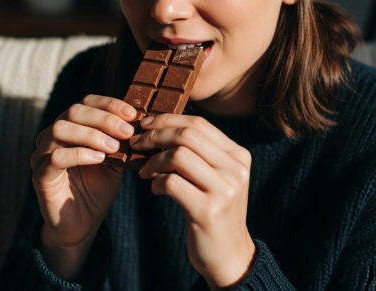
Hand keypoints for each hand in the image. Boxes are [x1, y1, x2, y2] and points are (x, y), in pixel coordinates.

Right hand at [30, 94, 136, 277]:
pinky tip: (99, 159)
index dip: (109, 104)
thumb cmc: (97, 189)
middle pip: (73, 111)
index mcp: (71, 127)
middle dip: (103, 118)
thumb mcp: (115, 161)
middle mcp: (52, 136)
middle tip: (127, 132)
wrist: (82, 224)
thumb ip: (122, 141)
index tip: (132, 114)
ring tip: (114, 147)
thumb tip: (143, 122)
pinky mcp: (40, 176)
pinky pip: (56, 157)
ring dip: (91, 134)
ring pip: (60, 129)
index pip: (86, 102)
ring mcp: (42, 155)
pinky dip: (80, 154)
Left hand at [132, 114, 255, 288]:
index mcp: (239, 156)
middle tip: (137, 144)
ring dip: (153, 160)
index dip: (168, 119)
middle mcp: (235, 170)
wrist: (229, 255)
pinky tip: (155, 189)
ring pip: (178, 156)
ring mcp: (224, 190)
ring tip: (145, 171)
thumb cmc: (215, 211)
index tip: (146, 124)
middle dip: (156, 136)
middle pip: (187, 135)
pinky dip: (156, 182)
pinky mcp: (208, 210)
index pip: (199, 123)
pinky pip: (171, 182)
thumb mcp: (217, 178)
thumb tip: (160, 127)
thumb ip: (200, 153)